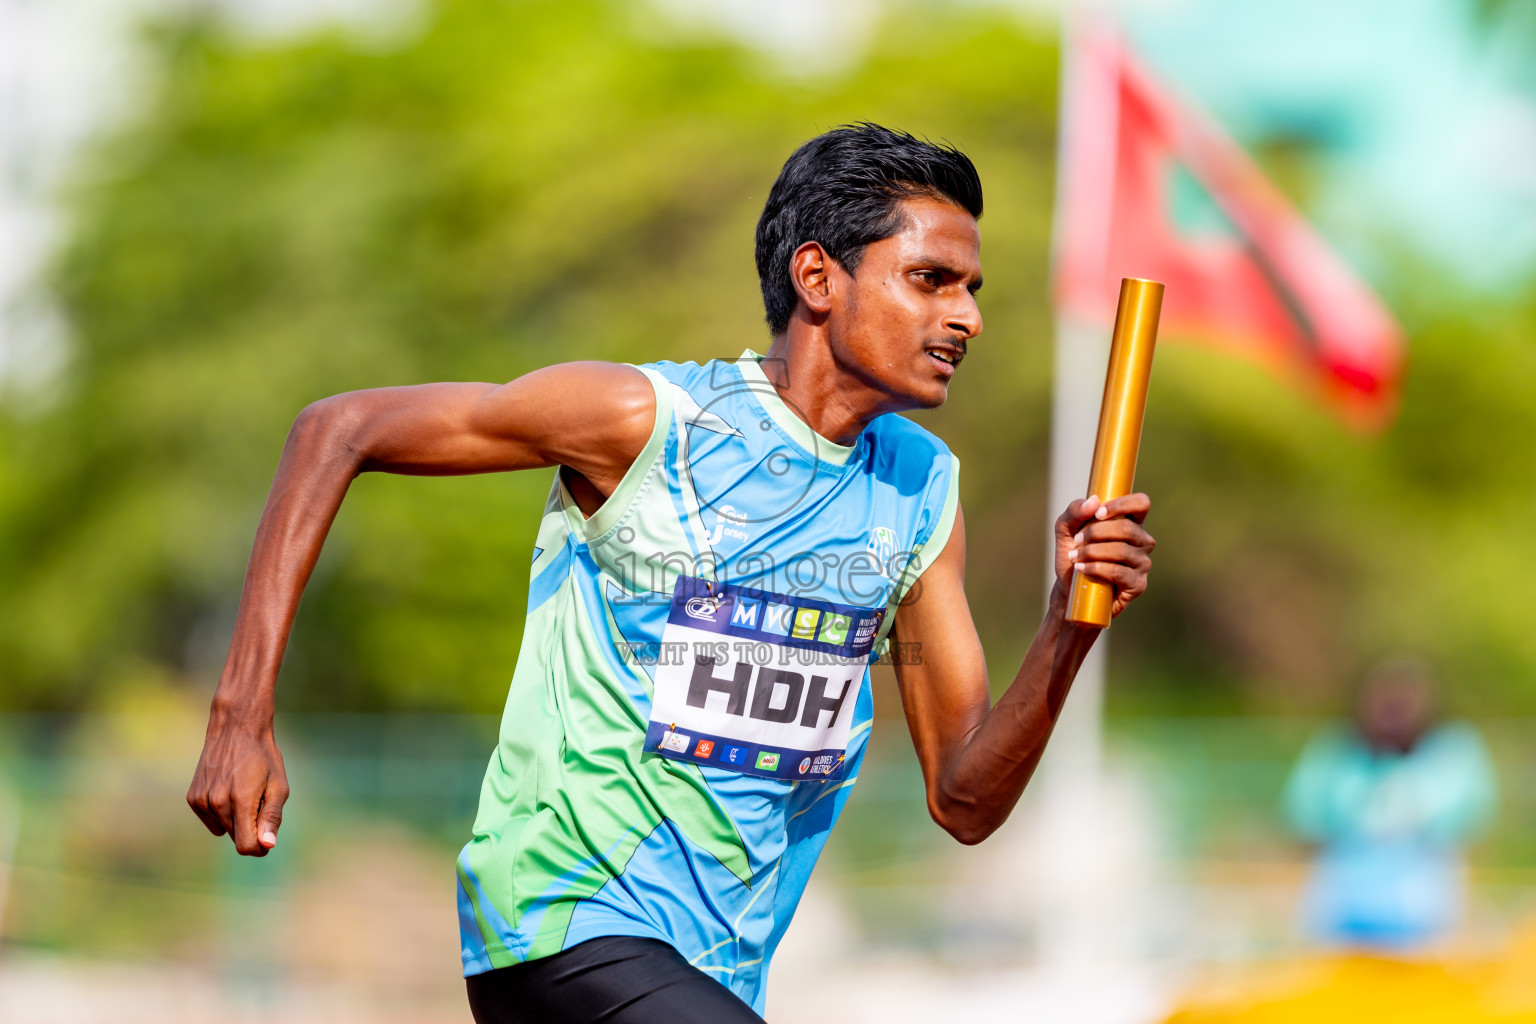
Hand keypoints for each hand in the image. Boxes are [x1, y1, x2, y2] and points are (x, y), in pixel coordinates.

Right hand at [187, 707, 288, 856]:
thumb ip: (272, 817)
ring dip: (236, 819)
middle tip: (259, 801)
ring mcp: (201, 801)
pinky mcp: (193, 798)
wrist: (236, 729)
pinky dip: (221, 812)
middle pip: (236, 837)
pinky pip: (211, 820)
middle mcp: (216, 803)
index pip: (245, 845)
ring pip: (223, 829)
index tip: (267, 837)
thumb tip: (267, 846)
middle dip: (250, 828)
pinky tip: (228, 789)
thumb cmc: (263, 757)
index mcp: (240, 800)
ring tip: (243, 792)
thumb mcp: (278, 785)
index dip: (259, 847)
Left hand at [1053, 493, 1154, 619]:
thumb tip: (1094, 501)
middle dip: (1096, 532)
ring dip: (1092, 552)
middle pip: (1127, 528)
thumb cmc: (1073, 554)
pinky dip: (1096, 568)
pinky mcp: (1138, 584)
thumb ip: (1075, 511)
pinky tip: (1082, 568)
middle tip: (1076, 540)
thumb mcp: (1066, 529)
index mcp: (1131, 522)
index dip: (1122, 505)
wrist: (1069, 589)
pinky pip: (1119, 572)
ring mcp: (1143, 563)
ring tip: (1075, 557)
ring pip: (1122, 550)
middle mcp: (1142, 542)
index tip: (1098, 513)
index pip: (1141, 504)